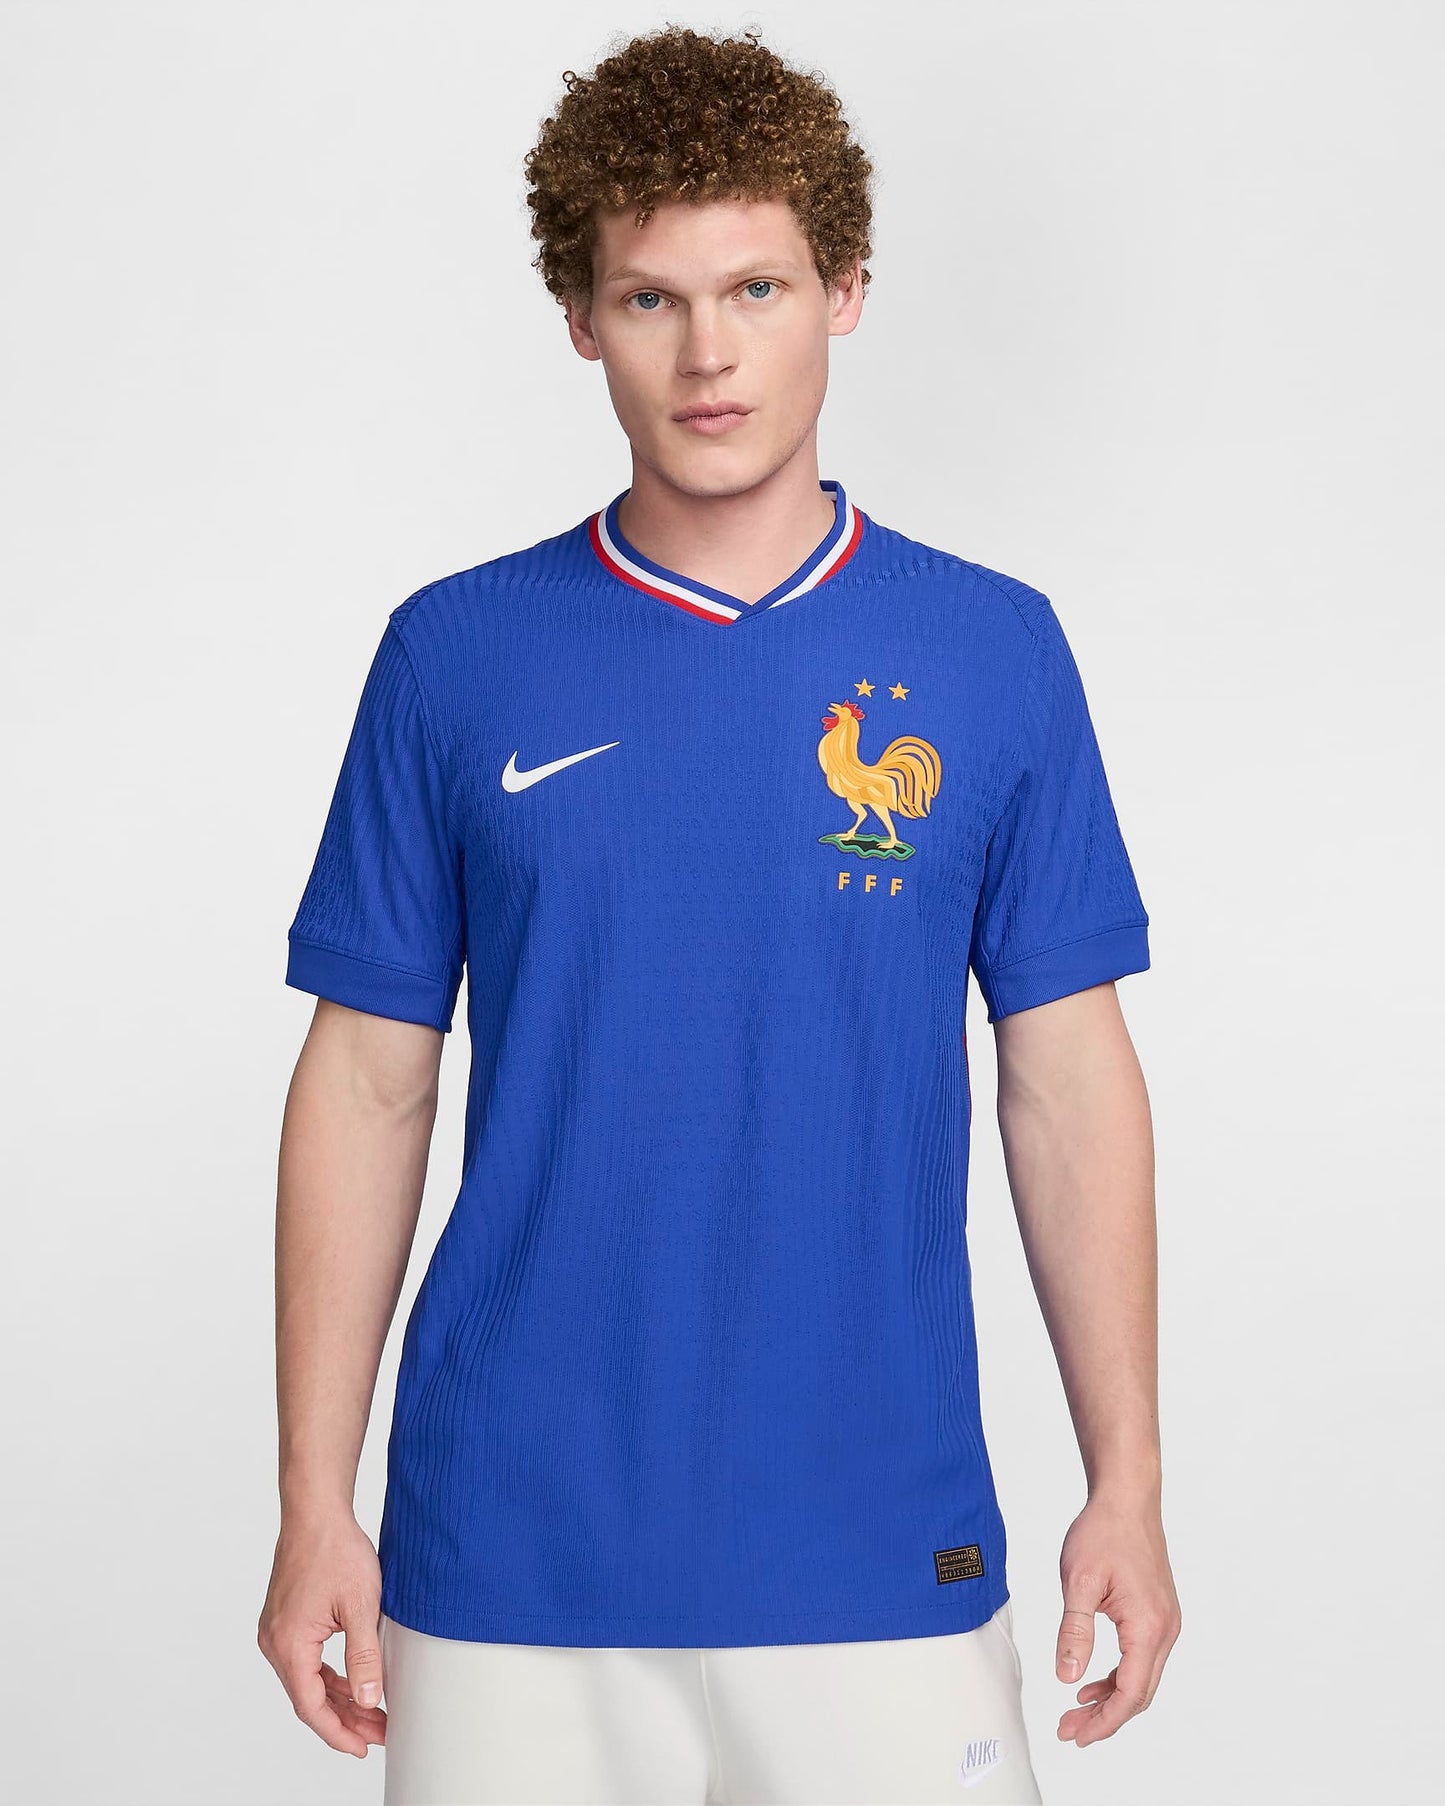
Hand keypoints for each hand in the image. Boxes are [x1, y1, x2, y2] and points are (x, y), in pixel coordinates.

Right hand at [257, 1510, 388, 1758]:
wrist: (316, 1512)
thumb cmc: (335, 1550)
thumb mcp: (361, 1606)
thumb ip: (364, 1657)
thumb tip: (368, 1700)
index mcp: (289, 1645)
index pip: (311, 1707)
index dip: (338, 1733)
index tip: (363, 1747)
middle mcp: (275, 1643)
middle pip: (309, 1698)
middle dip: (345, 1719)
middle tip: (379, 1731)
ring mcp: (277, 1632)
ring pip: (308, 1680)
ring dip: (339, 1698)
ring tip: (372, 1712)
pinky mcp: (285, 1621)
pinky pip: (306, 1661)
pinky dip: (329, 1676)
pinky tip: (353, 1683)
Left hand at [1054, 1491, 1180, 1746]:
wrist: (1127, 1499)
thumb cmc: (1104, 1532)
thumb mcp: (1078, 1582)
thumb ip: (1073, 1632)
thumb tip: (1067, 1676)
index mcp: (1148, 1627)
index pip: (1129, 1693)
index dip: (1103, 1721)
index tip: (1075, 1734)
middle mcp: (1165, 1630)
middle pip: (1138, 1693)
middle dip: (1105, 1717)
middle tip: (1070, 1730)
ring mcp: (1165, 1622)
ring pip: (1141, 1678)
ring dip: (1111, 1698)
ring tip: (1076, 1709)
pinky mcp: (1158, 1613)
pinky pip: (1141, 1658)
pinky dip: (1118, 1675)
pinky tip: (1092, 1679)